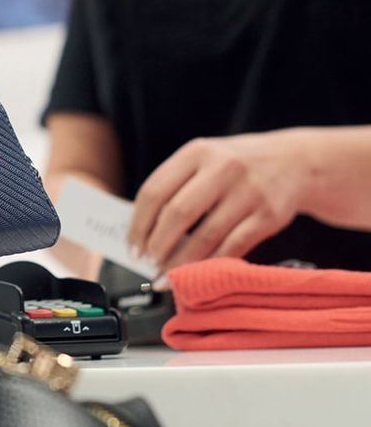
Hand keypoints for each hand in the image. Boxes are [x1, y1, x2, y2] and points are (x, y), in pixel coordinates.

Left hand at [127, 131, 311, 273]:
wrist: (296, 162)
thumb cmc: (237, 166)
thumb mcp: (204, 160)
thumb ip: (174, 186)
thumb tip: (142, 230)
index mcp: (197, 152)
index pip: (154, 191)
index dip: (139, 224)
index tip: (131, 246)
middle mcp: (222, 168)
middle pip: (177, 214)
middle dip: (157, 245)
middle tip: (148, 262)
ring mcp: (248, 192)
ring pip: (205, 236)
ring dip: (181, 262)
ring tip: (168, 273)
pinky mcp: (268, 215)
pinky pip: (232, 247)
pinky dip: (211, 264)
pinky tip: (199, 272)